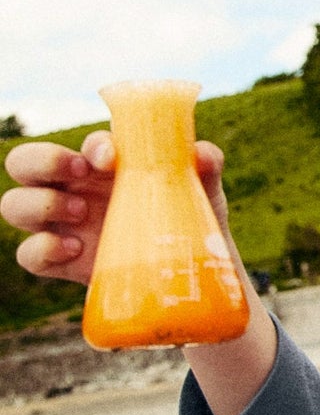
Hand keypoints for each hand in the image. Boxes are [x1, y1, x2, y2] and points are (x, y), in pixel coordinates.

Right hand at [1, 133, 228, 284]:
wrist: (190, 271)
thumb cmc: (190, 215)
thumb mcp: (202, 188)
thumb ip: (205, 163)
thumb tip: (202, 155)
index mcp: (103, 163)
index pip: (83, 143)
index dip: (92, 144)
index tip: (112, 157)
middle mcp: (74, 189)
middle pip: (22, 162)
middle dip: (41, 161)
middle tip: (79, 175)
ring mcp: (62, 225)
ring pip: (13, 205)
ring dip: (39, 205)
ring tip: (81, 214)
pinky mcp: (61, 262)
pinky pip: (27, 254)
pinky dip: (42, 250)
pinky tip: (76, 250)